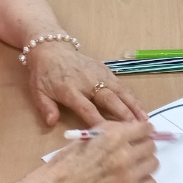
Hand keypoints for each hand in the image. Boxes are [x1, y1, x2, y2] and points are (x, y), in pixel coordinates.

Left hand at [28, 42, 147, 126]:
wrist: (51, 48)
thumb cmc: (44, 74)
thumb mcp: (37, 92)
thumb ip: (46, 107)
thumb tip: (52, 122)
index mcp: (69, 90)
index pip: (86, 108)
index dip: (98, 120)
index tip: (110, 134)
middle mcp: (87, 82)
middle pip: (108, 99)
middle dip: (123, 114)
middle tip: (136, 128)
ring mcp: (99, 75)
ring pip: (119, 91)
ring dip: (133, 106)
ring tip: (145, 120)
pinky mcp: (105, 70)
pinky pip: (121, 85)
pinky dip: (132, 97)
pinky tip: (141, 108)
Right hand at [39, 121, 158, 182]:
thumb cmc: (68, 161)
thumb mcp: (89, 135)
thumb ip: (112, 129)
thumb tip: (132, 127)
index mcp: (115, 137)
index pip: (145, 128)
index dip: (144, 130)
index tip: (141, 134)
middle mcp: (125, 155)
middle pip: (151, 146)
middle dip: (144, 146)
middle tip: (135, 151)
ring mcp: (129, 176)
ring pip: (153, 164)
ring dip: (145, 163)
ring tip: (133, 166)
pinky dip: (144, 181)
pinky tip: (133, 180)